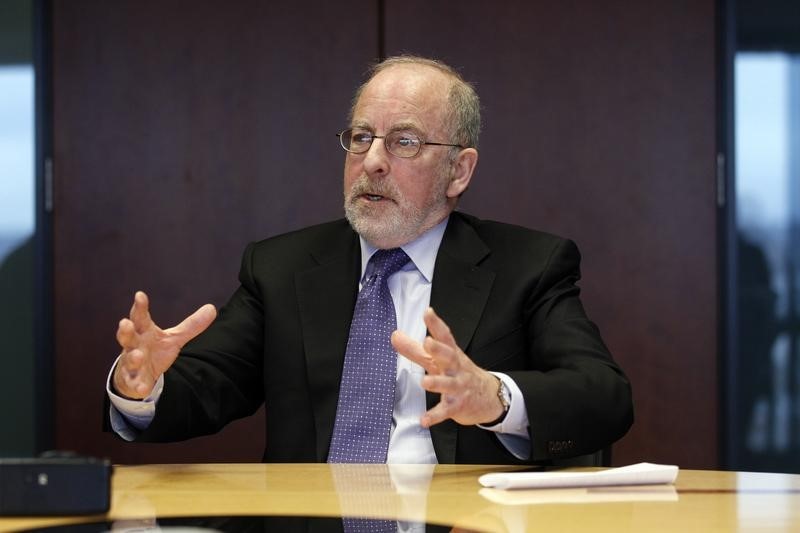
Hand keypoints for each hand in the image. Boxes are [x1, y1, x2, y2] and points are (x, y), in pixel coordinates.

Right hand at [113, 290, 216, 398]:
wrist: (137, 374)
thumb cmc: (153, 350)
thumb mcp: (173, 338)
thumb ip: (190, 325)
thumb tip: (212, 308)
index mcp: (144, 332)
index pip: (140, 317)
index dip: (140, 307)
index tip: (140, 295)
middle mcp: (134, 345)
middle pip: (127, 336)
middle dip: (126, 330)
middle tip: (125, 323)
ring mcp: (131, 363)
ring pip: (129, 359)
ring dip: (133, 358)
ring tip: (138, 355)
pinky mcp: (133, 380)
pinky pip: (134, 383)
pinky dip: (137, 385)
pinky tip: (142, 388)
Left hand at [391, 307, 503, 427]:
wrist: (489, 397)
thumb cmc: (458, 373)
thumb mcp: (438, 360)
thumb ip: (415, 349)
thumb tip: (394, 336)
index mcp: (451, 354)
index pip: (445, 336)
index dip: (436, 324)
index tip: (428, 312)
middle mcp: (456, 369)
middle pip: (449, 357)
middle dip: (439, 350)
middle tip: (428, 342)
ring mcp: (458, 387)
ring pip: (448, 384)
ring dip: (437, 383)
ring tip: (425, 382)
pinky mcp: (458, 406)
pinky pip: (446, 411)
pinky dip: (435, 416)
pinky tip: (424, 420)